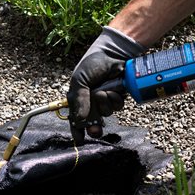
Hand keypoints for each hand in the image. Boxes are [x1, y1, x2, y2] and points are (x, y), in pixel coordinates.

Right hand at [67, 26, 144, 143]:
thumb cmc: (92, 64)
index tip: (79, 141)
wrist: (113, 53)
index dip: (77, 131)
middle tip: (95, 130)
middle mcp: (92, 102)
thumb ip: (79, 100)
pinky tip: (115, 90)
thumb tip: (81, 120)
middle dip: (94, 127)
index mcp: (79, 99)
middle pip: (93, 122)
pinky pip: (117, 107)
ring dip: (105, 104)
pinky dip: (115, 99)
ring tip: (104, 91)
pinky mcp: (119, 97)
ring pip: (106, 113)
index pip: (76, 119)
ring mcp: (106, 101)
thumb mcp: (80, 80)